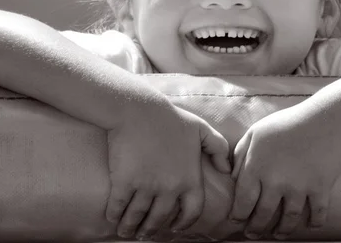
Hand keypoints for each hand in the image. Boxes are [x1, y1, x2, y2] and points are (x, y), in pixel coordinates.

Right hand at [106, 103, 230, 239]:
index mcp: (189, 178)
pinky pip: (119, 207)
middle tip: (146, 232)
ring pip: (138, 216)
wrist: (138, 110)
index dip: (184, 223)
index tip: (175, 227)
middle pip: (161, 218)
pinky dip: (115, 215)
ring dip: (132, 227)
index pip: (191, 211)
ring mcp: (146, 187)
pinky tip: (113, 217)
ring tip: (127, 230)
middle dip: (152, 228)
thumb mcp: (201, 129)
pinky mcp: (124, 183)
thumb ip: (218, 148)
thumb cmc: (170, 118)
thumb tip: (226, 170)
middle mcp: (169, 188)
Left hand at [229, 105, 340, 239]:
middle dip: (256, 228)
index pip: (242, 200)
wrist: (324, 119)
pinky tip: (311, 226)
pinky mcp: (320, 189)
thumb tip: (232, 176)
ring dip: (282, 230)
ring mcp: (299, 188)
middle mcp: (275, 182)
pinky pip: (317, 214)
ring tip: (279, 235)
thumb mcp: (256, 132)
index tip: (236, 220)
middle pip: (262, 214)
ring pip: (288, 219)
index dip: (238, 214)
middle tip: (253, 234)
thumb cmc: (287, 122)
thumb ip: (240, 153)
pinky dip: (315, 223)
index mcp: (257, 167)